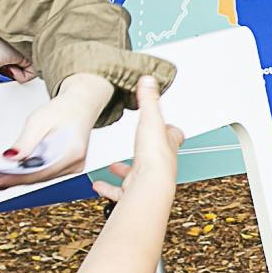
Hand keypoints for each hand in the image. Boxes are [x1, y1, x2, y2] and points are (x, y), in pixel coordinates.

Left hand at [0, 72, 112, 189]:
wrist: (80, 106)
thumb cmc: (64, 110)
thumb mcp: (40, 120)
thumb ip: (25, 142)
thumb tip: (10, 158)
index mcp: (71, 154)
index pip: (35, 173)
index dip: (10, 179)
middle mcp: (72, 166)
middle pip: (30, 179)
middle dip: (0, 181)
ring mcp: (67, 169)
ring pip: (31, 179)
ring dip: (5, 179)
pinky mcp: (59, 167)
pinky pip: (35, 174)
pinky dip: (16, 175)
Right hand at [94, 78, 175, 199]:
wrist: (150, 186)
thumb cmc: (154, 156)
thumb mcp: (151, 119)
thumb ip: (148, 100)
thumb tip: (149, 79)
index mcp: (166, 146)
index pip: (173, 135)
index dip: (169, 130)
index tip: (166, 126)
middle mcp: (159, 165)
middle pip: (154, 157)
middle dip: (144, 151)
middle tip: (139, 147)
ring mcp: (147, 180)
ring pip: (136, 175)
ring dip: (124, 171)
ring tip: (114, 167)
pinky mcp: (133, 193)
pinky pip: (120, 192)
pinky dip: (109, 188)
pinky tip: (99, 184)